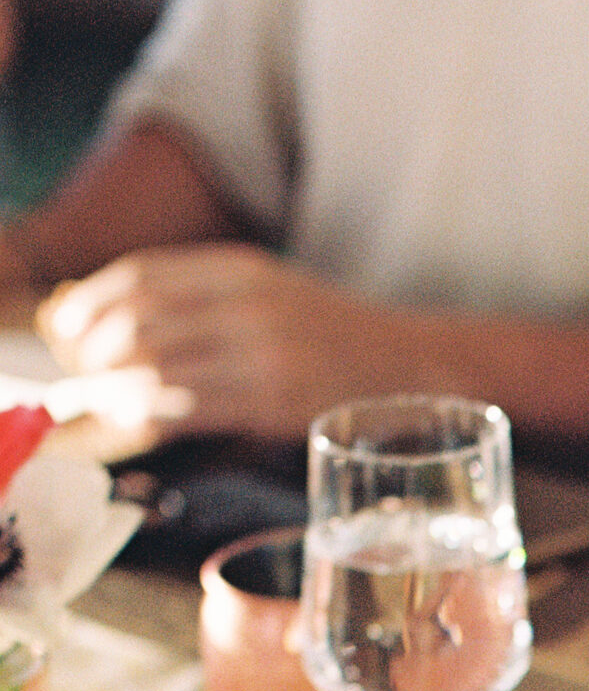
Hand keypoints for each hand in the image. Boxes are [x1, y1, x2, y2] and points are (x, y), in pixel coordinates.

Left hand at [36, 245, 417, 445]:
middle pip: (139, 320)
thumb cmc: (338, 340)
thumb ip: (209, 301)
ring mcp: (263, 351)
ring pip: (158, 365)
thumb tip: (126, 327)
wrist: (416, 364)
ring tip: (108, 404)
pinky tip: (145, 423)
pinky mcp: (275, 399)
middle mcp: (247, 301)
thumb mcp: (272, 295)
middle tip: (86, 378)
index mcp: (241, 268)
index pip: (141, 275)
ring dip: (119, 390)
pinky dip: (155, 416)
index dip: (92, 304)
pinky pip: (191, 406)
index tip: (70, 331)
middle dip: (97, 353)